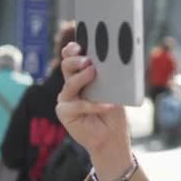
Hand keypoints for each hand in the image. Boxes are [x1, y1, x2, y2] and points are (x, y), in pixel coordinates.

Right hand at [56, 42, 133, 180]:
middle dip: (75, 60)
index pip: (73, 58)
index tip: (79, 44)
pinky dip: (93, 105)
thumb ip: (109, 78)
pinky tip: (106, 105)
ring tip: (92, 72)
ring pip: (69, 84)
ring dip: (81, 77)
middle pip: (66, 67)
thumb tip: (114, 62)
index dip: (72, 49)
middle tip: (87, 59)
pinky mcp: (65, 112)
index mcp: (82, 76)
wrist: (111, 137)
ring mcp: (66, 98)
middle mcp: (72, 85)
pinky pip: (77, 105)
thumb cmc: (113, 112)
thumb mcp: (114, 91)